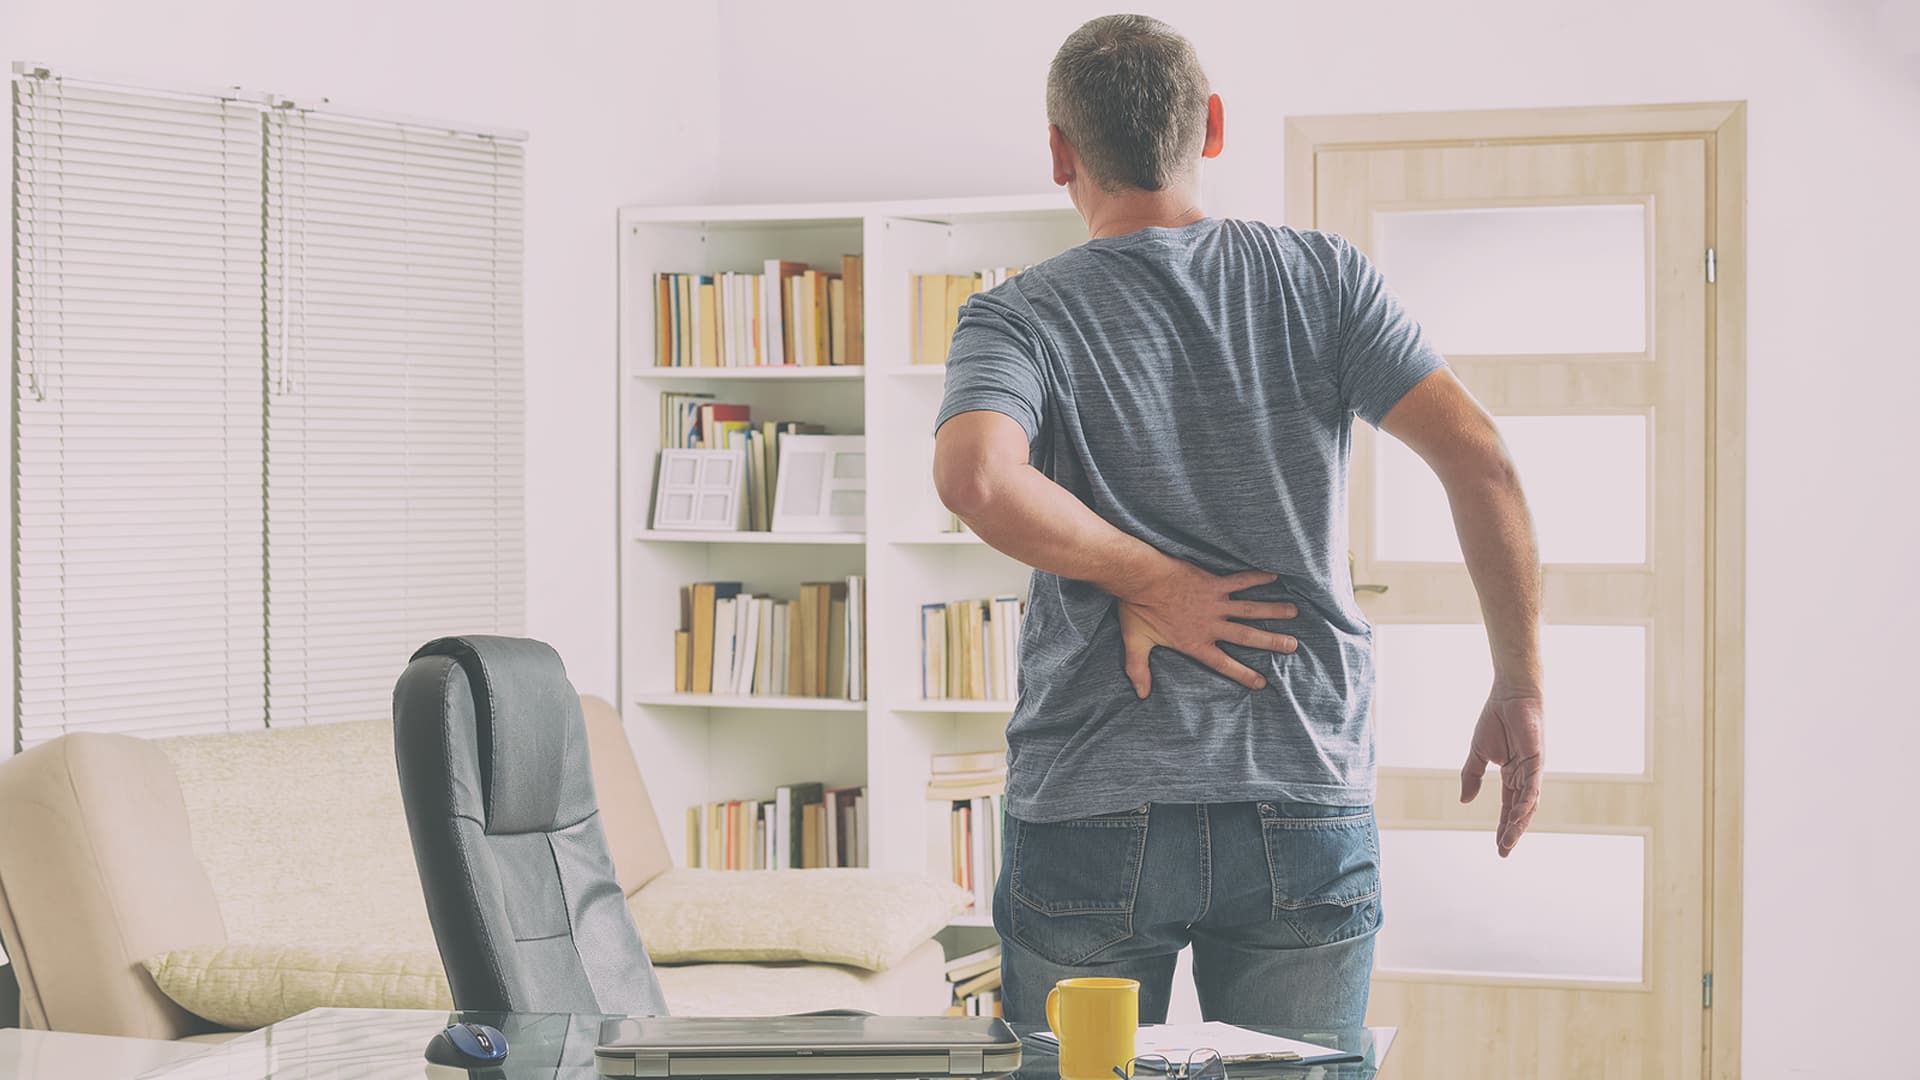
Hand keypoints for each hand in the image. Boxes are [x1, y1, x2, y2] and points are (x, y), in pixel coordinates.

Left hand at [1116, 560, 1298, 697]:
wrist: (1141, 578)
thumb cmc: (1137, 609)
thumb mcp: (1135, 644)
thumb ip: (1139, 670)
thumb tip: (1141, 695)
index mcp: (1195, 643)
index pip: (1223, 664)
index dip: (1243, 674)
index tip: (1262, 682)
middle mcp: (1210, 625)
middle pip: (1247, 637)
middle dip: (1271, 642)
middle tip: (1292, 646)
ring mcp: (1214, 603)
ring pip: (1250, 609)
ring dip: (1273, 610)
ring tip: (1293, 612)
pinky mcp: (1213, 583)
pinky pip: (1240, 581)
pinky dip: (1257, 578)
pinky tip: (1274, 576)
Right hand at [1460, 687, 1543, 856]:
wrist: (1508, 696)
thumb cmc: (1495, 720)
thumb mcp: (1477, 753)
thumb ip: (1472, 776)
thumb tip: (1464, 801)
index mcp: (1512, 775)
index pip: (1508, 807)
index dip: (1502, 826)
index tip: (1498, 847)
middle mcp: (1525, 776)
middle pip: (1520, 811)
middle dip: (1512, 832)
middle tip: (1503, 852)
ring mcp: (1532, 770)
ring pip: (1527, 804)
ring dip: (1518, 823)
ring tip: (1507, 841)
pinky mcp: (1536, 761)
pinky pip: (1532, 787)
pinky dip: (1525, 803)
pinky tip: (1517, 816)